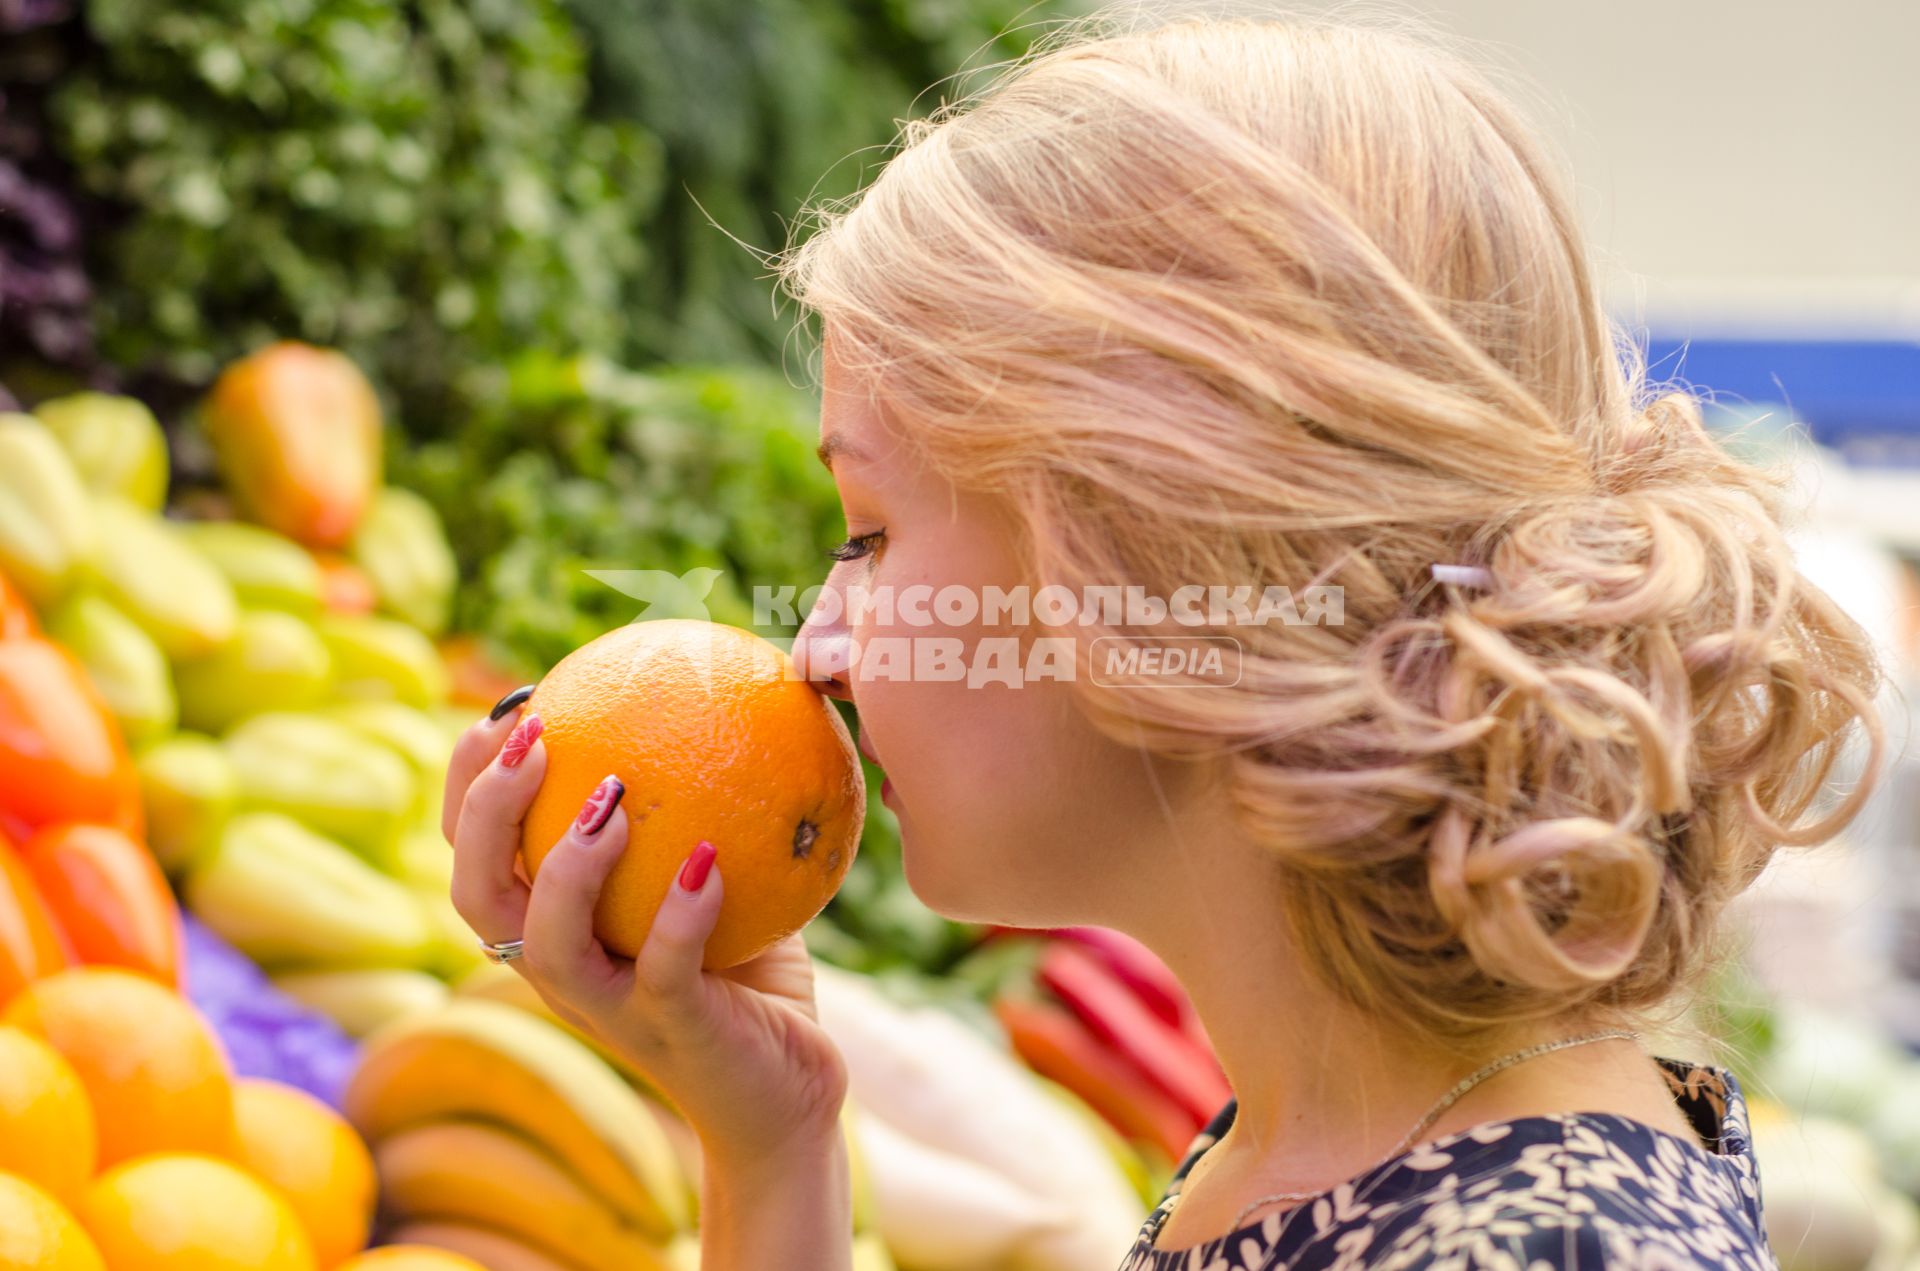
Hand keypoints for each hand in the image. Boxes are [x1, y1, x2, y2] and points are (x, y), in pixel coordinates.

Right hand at [443, 688, 851, 1162]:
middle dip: (487, 811)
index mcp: (554, 932)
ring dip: (569, 866)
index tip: (506, 709)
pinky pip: (664, 971)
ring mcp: (612, 1010)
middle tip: (533, 737)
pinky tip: (710, 859)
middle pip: (476, 894)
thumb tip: (726, 705)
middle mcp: (563, 973)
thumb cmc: (750, 982)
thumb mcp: (720, 884)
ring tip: (609, 798)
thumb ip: (705, 815)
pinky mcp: (673, 1033)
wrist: (787, 1096)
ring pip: (549, 942)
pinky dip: (681, 914)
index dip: (466, 786)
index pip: (476, 856)